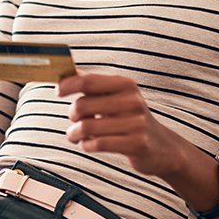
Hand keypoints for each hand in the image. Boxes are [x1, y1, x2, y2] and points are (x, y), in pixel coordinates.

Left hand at [59, 73, 192, 177]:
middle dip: (72, 115)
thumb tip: (68, 73)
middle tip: (73, 120)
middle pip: (83, 105)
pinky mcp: (136, 144)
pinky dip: (86, 145)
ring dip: (74, 133)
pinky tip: (89, 144)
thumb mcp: (117, 97)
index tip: (57, 91)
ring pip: (87, 127)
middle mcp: (132, 101)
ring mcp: (136, 123)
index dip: (67, 85)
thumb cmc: (130, 119)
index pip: (88, 81)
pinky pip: (97, 144)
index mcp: (125, 85)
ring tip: (75, 135)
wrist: (161, 146)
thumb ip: (93, 85)